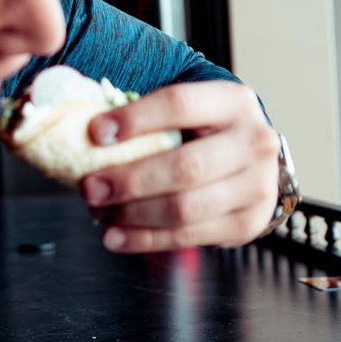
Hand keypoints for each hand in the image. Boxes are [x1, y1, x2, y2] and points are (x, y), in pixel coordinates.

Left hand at [80, 81, 279, 252]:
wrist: (253, 162)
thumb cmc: (206, 132)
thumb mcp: (189, 111)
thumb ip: (146, 115)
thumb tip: (83, 128)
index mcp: (233, 102)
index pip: (180, 104)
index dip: (135, 120)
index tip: (96, 133)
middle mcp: (254, 142)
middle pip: (185, 167)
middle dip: (129, 181)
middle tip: (89, 187)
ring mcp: (257, 187)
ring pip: (185, 208)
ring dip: (133, 214)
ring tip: (100, 212)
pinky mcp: (247, 225)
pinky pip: (188, 237)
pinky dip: (145, 239)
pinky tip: (116, 236)